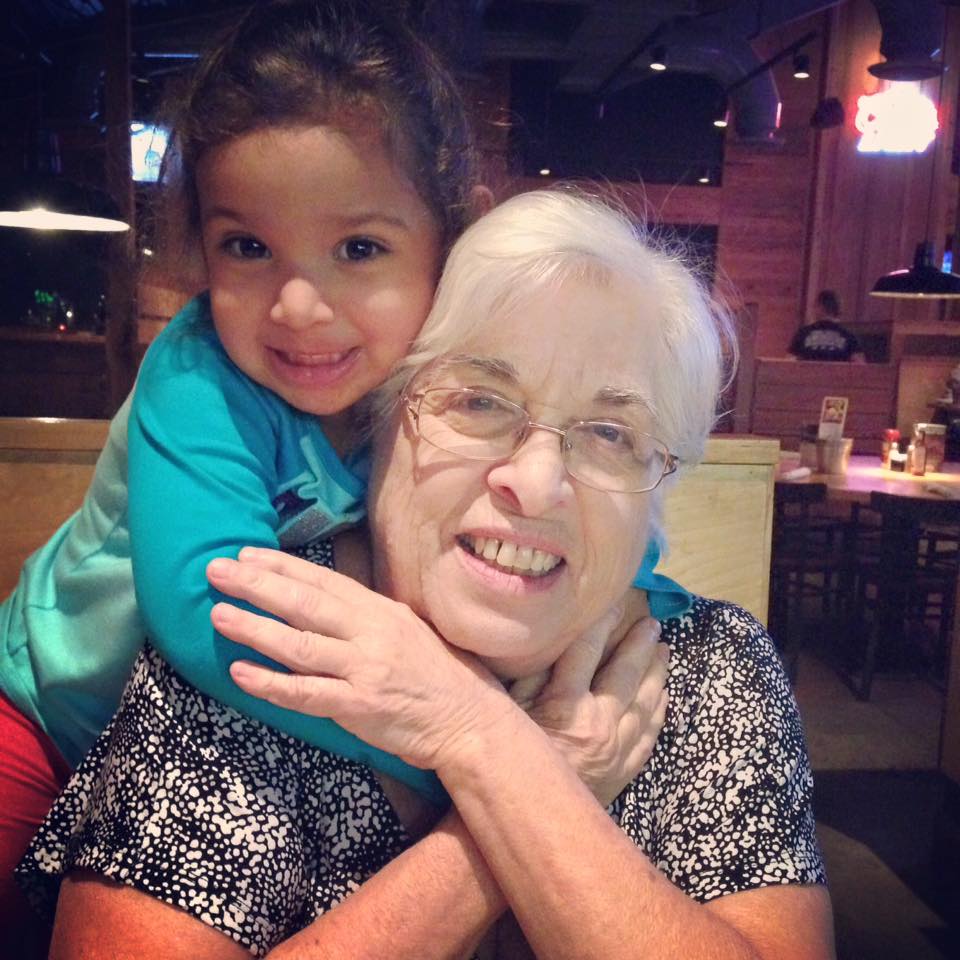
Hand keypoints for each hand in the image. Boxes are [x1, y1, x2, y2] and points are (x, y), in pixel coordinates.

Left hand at [207, 548, 509, 769]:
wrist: (469, 720)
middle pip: (305, 604)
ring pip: (299, 645)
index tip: (246, 555)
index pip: (323, 580)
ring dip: (254, 628)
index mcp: (380, 610)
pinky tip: (240, 673)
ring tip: (218, 615)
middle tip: (216, 570)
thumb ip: (365, 615)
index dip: (281, 567)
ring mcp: (364, 669)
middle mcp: (371, 632)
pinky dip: (271, 684)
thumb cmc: (437, 674)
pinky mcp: (359, 706)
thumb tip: (321, 599)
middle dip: (256, 585)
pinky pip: (306, 693)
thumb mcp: (406, 628)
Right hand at [512, 609, 667, 806]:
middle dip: (639, 643)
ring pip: (645, 701)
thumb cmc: (510, 755)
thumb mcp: (510, 709)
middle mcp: (598, 723)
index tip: (613, 603)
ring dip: (657, 672)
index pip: (587, 650)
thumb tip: (547, 636)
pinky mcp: (625, 768)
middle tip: (651, 622)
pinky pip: (650, 732)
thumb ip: (529, 673)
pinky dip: (659, 709)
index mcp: (565, 704)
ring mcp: (617, 749)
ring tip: (664, 648)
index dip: (601, 622)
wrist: (525, 815)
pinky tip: (663, 692)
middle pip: (625, 672)